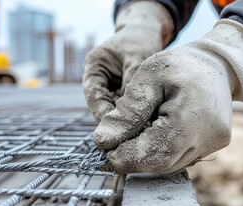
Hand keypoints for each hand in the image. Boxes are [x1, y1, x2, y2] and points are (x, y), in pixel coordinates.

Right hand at [82, 1, 173, 121]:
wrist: (147, 33)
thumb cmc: (139, 40)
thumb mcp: (137, 56)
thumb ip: (132, 80)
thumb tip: (133, 109)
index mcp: (93, 68)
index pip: (94, 95)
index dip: (103, 113)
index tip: (117, 128)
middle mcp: (98, 82)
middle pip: (104, 107)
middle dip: (118, 121)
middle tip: (133, 135)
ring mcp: (110, 90)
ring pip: (116, 112)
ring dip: (129, 121)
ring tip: (144, 132)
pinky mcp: (123, 97)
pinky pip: (128, 110)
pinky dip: (137, 117)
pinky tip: (149, 125)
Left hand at [94, 20, 242, 173]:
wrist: (216, 63)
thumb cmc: (180, 65)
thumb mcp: (148, 76)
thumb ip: (127, 111)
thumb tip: (103, 141)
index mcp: (192, 116)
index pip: (155, 153)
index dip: (126, 157)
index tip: (105, 150)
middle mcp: (209, 137)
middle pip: (163, 163)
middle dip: (133, 157)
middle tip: (114, 145)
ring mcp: (214, 144)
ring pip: (171, 164)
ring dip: (147, 155)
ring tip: (133, 135)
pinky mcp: (214, 145)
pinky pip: (182, 156)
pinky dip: (162, 150)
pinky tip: (154, 133)